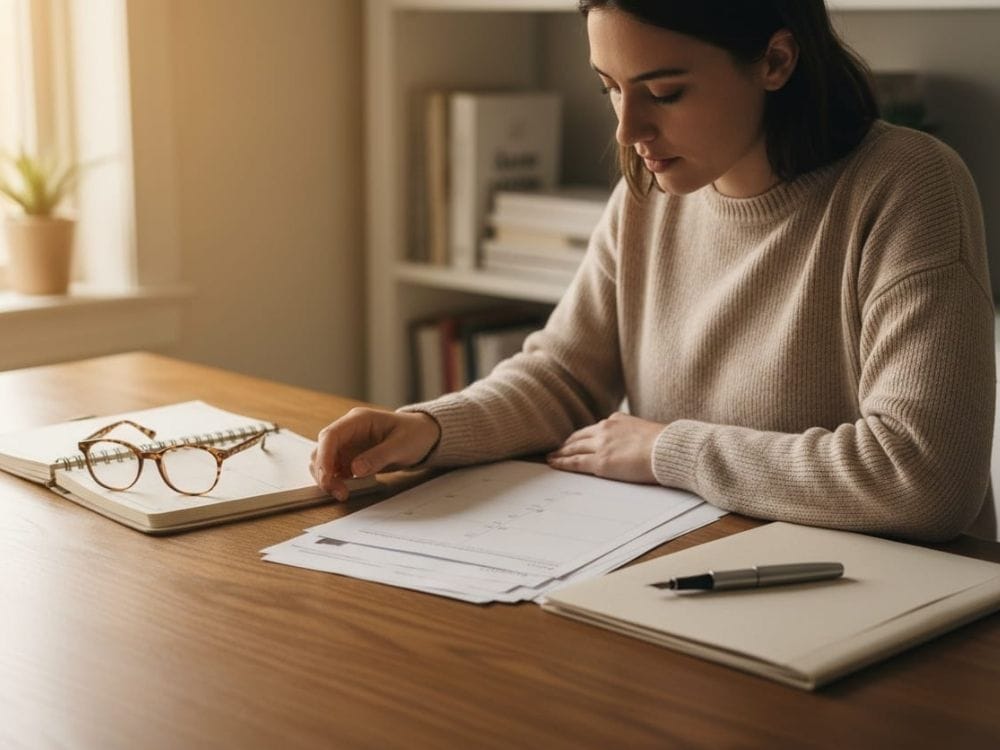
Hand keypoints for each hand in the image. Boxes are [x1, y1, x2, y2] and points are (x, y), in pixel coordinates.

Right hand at [310, 408, 440, 500]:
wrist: (422, 437)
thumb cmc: (414, 434)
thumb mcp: (401, 445)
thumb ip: (378, 456)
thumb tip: (355, 470)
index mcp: (358, 420)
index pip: (330, 435)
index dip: (324, 456)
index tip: (326, 477)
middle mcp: (348, 431)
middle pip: (322, 450)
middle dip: (324, 472)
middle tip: (338, 492)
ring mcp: (347, 445)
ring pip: (324, 462)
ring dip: (327, 479)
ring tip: (342, 494)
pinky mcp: (349, 458)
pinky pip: (334, 470)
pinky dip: (335, 481)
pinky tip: (345, 490)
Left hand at [546, 412, 662, 483]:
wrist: (668, 449)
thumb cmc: (665, 444)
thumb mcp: (646, 431)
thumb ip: (634, 435)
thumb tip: (635, 444)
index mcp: (617, 420)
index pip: (593, 429)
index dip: (581, 436)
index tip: (573, 440)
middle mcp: (605, 429)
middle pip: (579, 437)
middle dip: (566, 443)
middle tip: (556, 449)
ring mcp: (601, 445)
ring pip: (573, 448)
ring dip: (560, 453)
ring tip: (551, 457)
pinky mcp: (600, 462)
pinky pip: (575, 462)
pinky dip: (562, 463)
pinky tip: (554, 464)